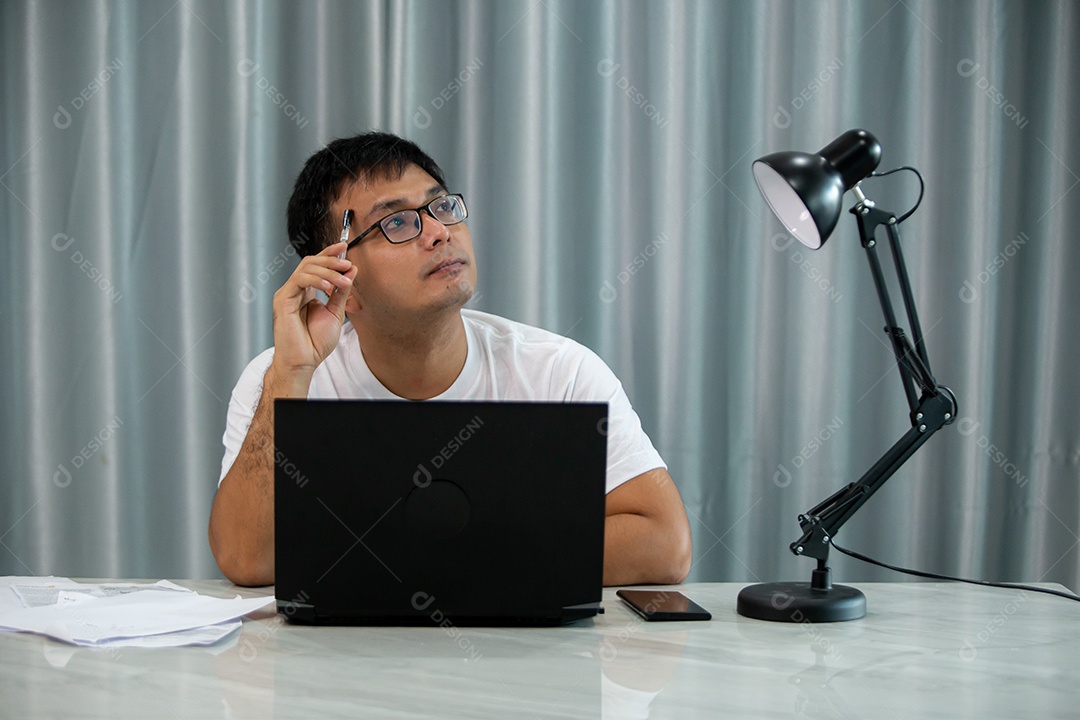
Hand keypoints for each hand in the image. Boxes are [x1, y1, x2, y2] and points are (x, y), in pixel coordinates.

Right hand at [270, 241, 356, 376]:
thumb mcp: (336, 313)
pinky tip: (327, 288)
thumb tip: (351, 270)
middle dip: (331, 260)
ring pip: (306, 267)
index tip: (344, 246)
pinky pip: (299, 279)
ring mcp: (288, 293)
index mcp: (307, 292)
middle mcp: (296, 290)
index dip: (330, 253)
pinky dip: (315, 279)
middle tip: (346, 264)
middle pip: (311, 262)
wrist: (304, 361)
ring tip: (342, 281)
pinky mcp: (283, 299)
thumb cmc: (316, 343)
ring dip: (327, 271)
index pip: (317, 265)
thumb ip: (342, 292)